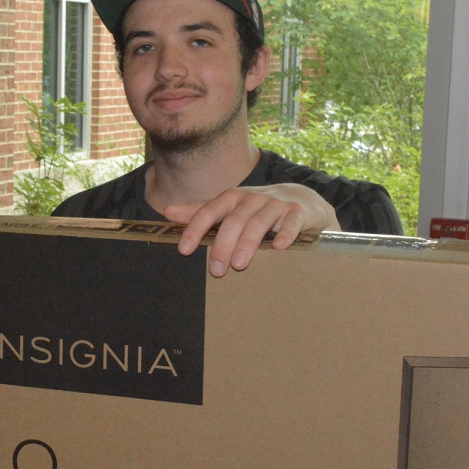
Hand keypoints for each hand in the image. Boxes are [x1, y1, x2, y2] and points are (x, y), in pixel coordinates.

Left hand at [164, 184, 340, 276]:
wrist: (300, 199)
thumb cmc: (257, 208)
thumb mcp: (228, 208)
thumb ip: (200, 211)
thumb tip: (168, 212)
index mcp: (232, 199)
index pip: (209, 211)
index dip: (195, 229)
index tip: (184, 250)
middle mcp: (252, 199)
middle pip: (234, 220)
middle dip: (223, 244)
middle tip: (215, 269)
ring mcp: (276, 205)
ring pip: (259, 222)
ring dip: (248, 243)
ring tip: (239, 265)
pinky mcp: (297, 213)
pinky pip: (291, 223)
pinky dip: (285, 234)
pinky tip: (279, 248)